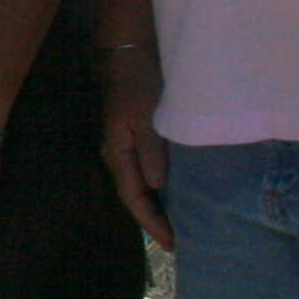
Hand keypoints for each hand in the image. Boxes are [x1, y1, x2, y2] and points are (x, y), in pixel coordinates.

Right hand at [101, 46, 172, 249]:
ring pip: (142, 186)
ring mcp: (126, 147)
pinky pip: (147, 172)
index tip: (173, 245)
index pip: (135, 199)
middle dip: (155, 221)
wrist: (128, 53)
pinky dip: (161, 188)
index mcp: (118, 154)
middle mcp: (119, 156)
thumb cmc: (138, 83)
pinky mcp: (137, 138)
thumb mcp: (146, 117)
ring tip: (180, 225)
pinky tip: (175, 192)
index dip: (152, 223)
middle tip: (179, 243)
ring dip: (159, 206)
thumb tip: (158, 187)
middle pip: (136, 197)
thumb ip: (153, 152)